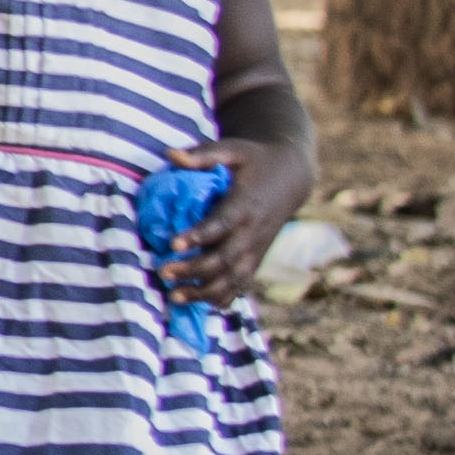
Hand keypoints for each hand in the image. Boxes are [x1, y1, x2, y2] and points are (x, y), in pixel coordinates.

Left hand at [161, 138, 311, 304]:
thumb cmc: (254, 160)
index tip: (173, 244)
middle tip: (163, 273)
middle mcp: (253, 231)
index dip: (200, 235)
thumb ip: (203, 154)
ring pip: (234, 278)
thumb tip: (170, 154)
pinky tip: (202, 305)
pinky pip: (243, 282)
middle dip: (195, 269)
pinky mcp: (257, 257)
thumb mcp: (232, 149)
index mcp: (245, 205)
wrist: (291, 177)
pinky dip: (225, 296)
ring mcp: (256, 248)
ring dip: (206, 290)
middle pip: (225, 258)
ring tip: (175, 297)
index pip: (222, 224)